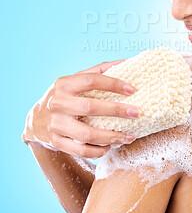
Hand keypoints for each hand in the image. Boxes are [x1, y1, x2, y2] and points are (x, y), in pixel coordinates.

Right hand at [22, 59, 139, 158]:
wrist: (35, 119)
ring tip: (129, 136)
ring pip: (86, 134)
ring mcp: (56, 124)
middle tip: (136, 113)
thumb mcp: (75, 79)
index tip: (132, 90)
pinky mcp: (56, 142)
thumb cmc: (65, 95)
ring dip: (111, 137)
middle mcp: (58, 103)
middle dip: (116, 111)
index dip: (113, 84)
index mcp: (65, 84)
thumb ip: (99, 70)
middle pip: (90, 107)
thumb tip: (126, 61)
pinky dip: (98, 151)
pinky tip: (110, 147)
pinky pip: (80, 150)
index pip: (91, 80)